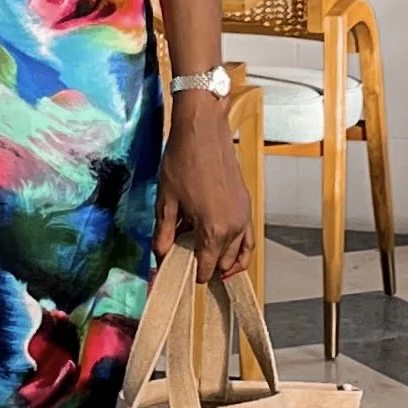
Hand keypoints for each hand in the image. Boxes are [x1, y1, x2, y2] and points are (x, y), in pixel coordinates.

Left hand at [154, 90, 253, 280]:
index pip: (206, 266)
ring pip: (239, 252)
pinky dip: (241, 249)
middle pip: (223, 261)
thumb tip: (159, 256)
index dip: (194, 275)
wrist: (203, 131)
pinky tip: (230, 251)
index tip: (182, 277)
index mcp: (214, 229)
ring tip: (210, 264)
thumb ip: (164, 233)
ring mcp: (244, 215)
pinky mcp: (246, 204)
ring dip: (225, 260)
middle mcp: (234, 226)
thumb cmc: (182, 162)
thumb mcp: (166, 201)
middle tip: (189, 265)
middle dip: (207, 267)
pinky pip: (248, 236)